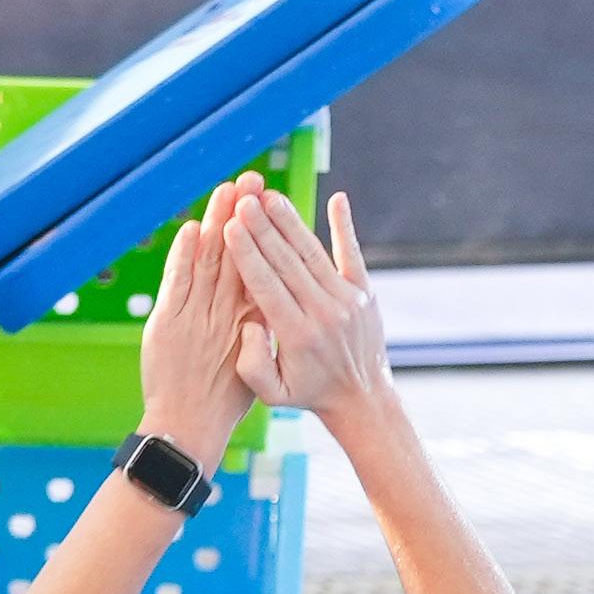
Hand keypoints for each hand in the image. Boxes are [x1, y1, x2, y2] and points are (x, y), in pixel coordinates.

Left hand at [135, 185, 259, 466]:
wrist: (191, 427)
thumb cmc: (226, 402)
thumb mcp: (258, 365)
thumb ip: (262, 331)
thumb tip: (268, 301)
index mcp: (253, 322)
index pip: (258, 268)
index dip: (262, 234)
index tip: (268, 205)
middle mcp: (227, 314)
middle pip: (237, 254)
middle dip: (244, 214)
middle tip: (253, 180)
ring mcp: (198, 317)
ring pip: (210, 260)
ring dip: (218, 222)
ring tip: (229, 189)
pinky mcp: (169, 323)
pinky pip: (178, 280)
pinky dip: (184, 254)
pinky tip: (193, 228)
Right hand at [223, 187, 395, 425]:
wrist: (362, 399)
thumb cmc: (308, 392)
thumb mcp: (271, 394)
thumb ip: (252, 365)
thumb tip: (248, 323)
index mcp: (298, 334)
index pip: (266, 285)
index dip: (246, 254)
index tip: (228, 225)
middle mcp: (324, 312)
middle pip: (287, 262)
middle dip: (262, 228)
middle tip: (243, 199)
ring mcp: (347, 299)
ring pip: (312, 253)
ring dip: (290, 221)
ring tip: (268, 195)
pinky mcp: (365, 291)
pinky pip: (351, 253)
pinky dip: (344, 226)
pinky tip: (338, 199)